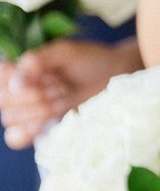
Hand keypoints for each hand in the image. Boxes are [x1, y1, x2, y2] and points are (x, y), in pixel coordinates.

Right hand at [1, 38, 141, 147]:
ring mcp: (28, 110)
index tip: (45, 78)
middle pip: (4, 102)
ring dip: (38, 112)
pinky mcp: (41, 127)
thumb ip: (36, 61)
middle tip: (59, 88)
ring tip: (62, 101)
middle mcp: (18, 90)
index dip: (16, 81)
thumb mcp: (64, 52)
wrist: (115, 78)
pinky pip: (17, 137)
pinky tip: (48, 125)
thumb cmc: (91, 60)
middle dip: (33, 97)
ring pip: (11, 119)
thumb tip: (15, 85)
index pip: (0, 77)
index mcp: (18, 69)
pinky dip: (29, 133)